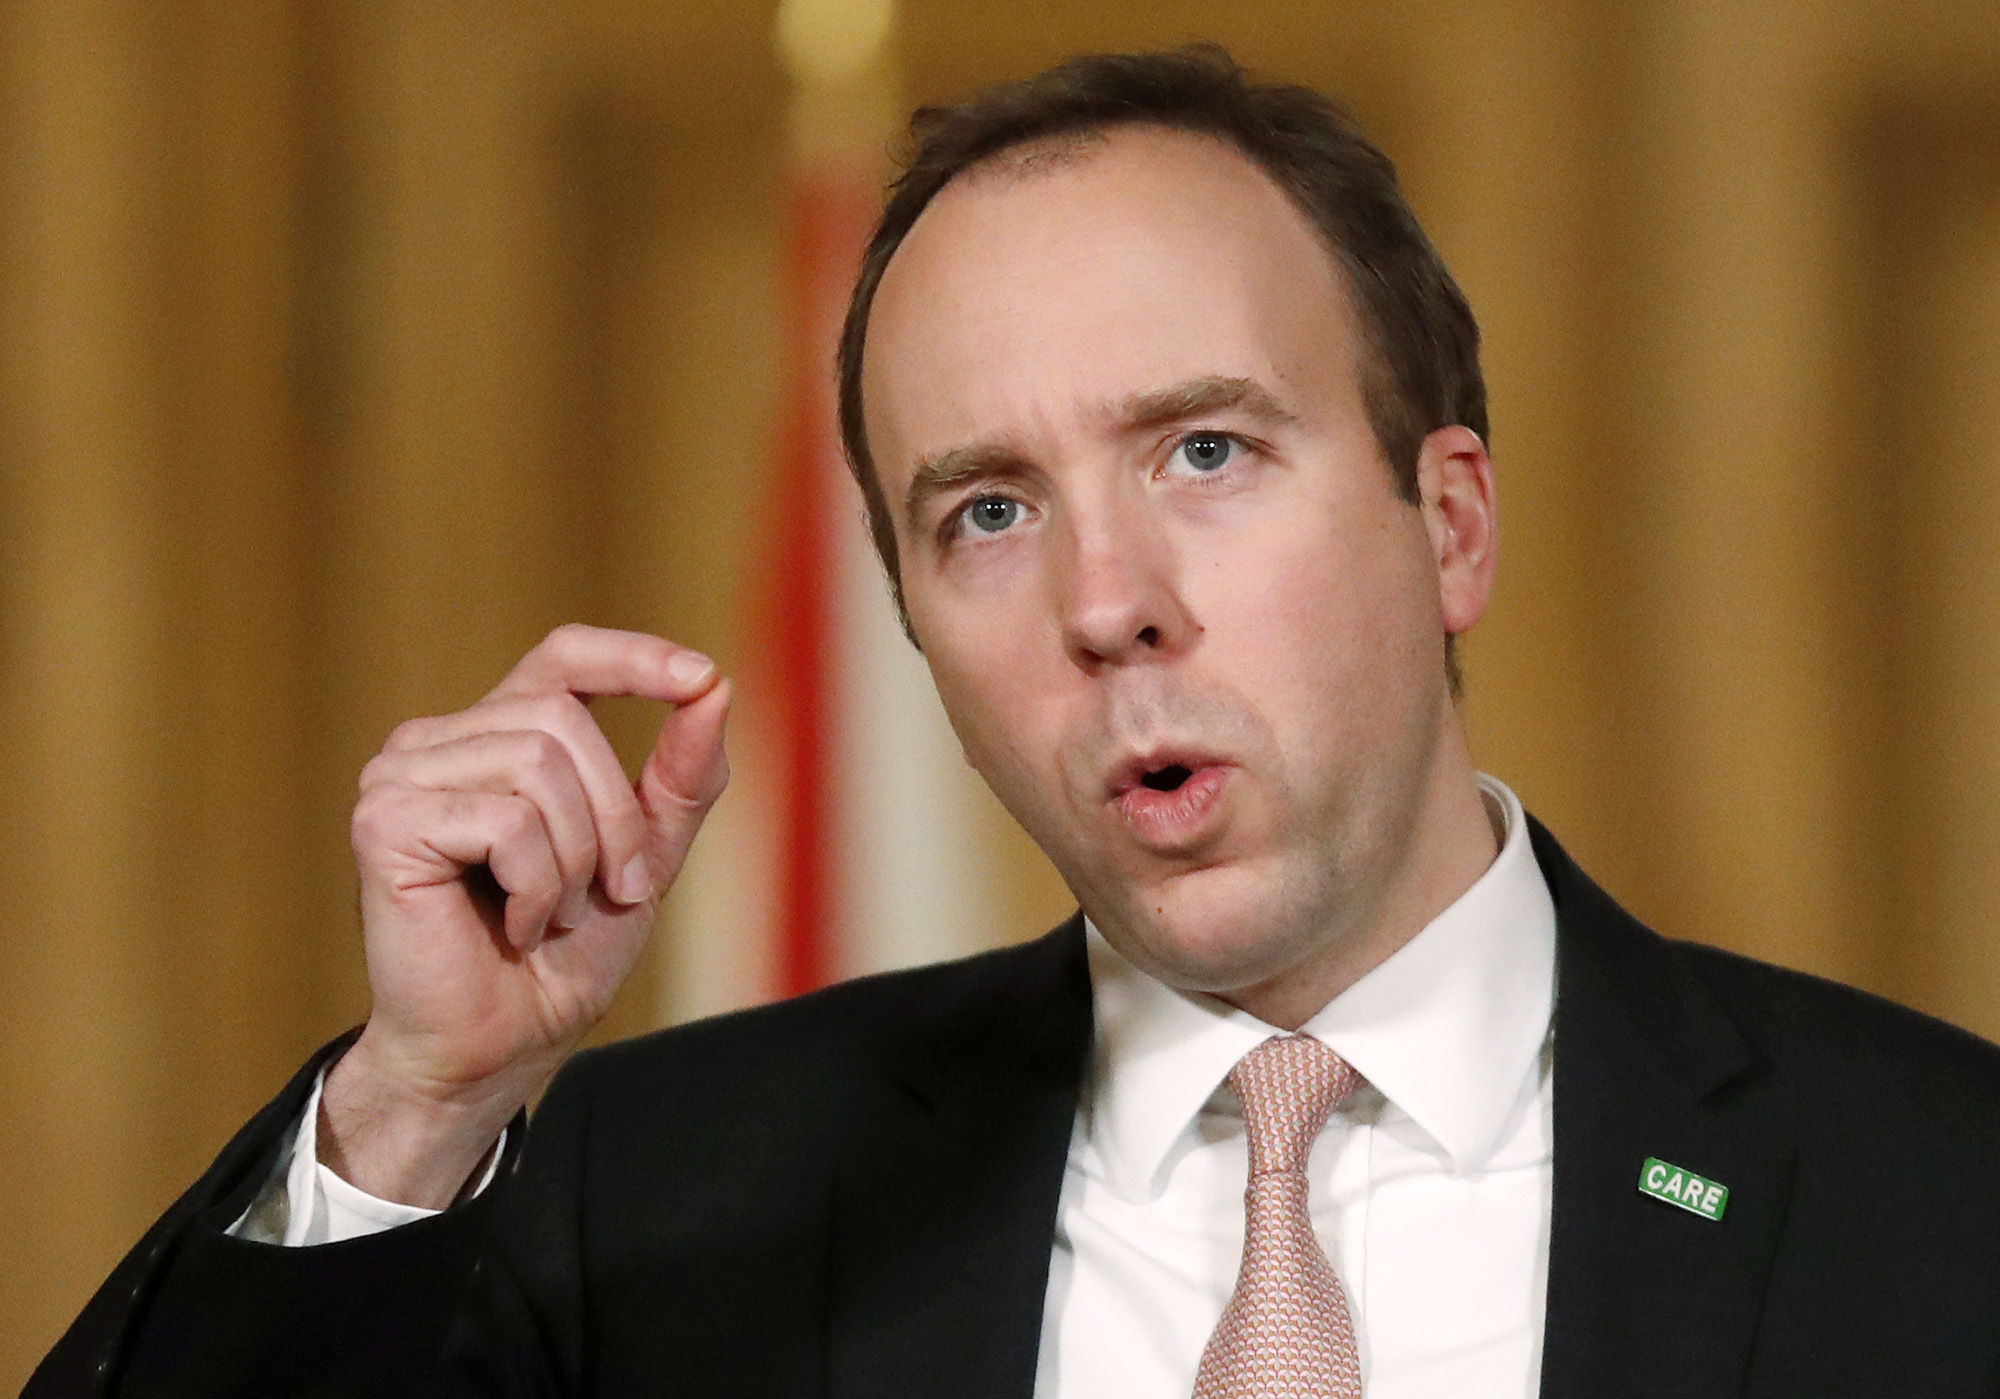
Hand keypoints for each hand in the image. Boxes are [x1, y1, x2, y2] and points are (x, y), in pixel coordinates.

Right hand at [321, 624, 729, 1205]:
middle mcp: (440, 741)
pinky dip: (536, 886)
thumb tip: (714, 687)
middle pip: (563, 717)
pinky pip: (505, 820)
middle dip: (615, 815)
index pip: (564, 656)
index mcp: (498, 737)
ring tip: (551, 914)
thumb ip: (680, 777)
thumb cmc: (561, 956)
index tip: (699, 678)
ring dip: (574, 858)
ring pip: (537, 763)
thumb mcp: (644, 855)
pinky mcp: (384, 821)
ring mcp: (401, 775)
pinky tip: (516, 927)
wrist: (499, 1048)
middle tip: (610, 891)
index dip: (631, 656)